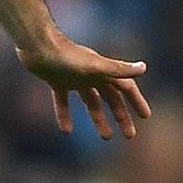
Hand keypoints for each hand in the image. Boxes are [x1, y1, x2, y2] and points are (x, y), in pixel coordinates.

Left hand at [17, 36, 151, 139]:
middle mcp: (91, 74)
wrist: (36, 46)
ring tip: (106, 137)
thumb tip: (144, 67)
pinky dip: (65, 115)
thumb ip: (118, 69)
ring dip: (99, 118)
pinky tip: (66, 131)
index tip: (145, 117)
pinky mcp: (56, 81)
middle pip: (111, 98)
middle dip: (121, 116)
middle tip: (129, 136)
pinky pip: (63, 101)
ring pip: (91, 101)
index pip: (126, 87)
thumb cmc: (65, 56)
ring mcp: (74, 78)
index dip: (137, 101)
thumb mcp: (94, 66)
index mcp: (103, 70)